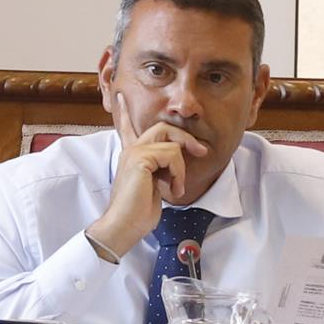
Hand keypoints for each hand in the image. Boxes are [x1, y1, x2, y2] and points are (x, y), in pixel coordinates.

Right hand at [88, 117, 198, 260]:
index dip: (126, 112)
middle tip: (202, 152)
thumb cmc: (137, 213)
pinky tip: (173, 189)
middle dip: (186, 139)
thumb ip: (160, 170)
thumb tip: (177, 162)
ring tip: (177, 186)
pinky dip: (178, 173)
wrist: (123, 227)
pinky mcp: (140, 159)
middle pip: (163, 128)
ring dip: (182, 167)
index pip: (127, 127)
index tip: (120, 96)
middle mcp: (130, 150)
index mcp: (131, 156)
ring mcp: (134, 153)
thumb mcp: (152, 187)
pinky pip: (172, 155)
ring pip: (171, 142)